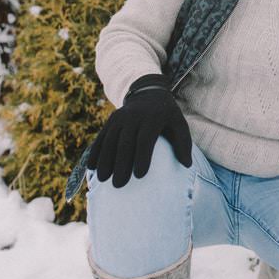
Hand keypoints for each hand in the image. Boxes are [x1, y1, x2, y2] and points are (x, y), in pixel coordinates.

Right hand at [87, 73, 191, 188]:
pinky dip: (95, 151)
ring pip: (110, 141)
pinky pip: (101, 137)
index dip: (142, 157)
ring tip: (103, 179)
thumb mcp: (179, 123)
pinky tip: (91, 167)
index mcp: (152, 118)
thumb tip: (187, 165)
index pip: (145, 140)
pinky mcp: (110, 120)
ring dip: (105, 160)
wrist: (149, 93)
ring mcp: (120, 117)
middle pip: (125, 143)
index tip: (140, 176)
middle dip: (121, 165)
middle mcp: (134, 117)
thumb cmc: (167, 115)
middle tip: (119, 185)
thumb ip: (184, 143)